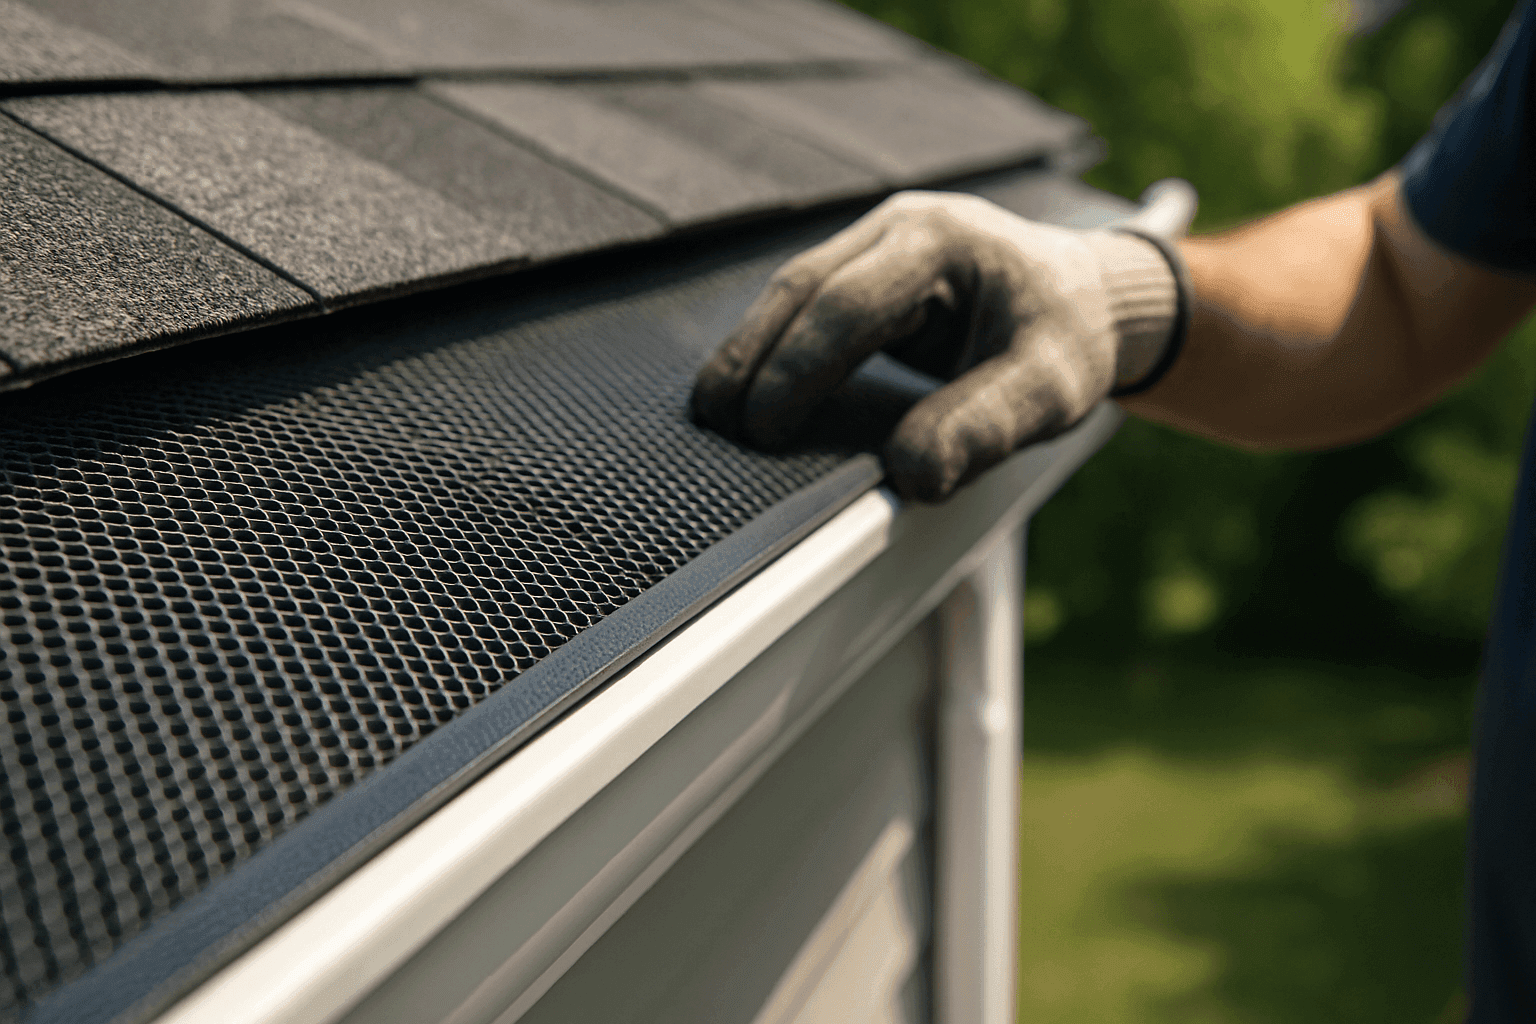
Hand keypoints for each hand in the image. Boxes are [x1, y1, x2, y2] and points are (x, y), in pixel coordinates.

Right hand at [692, 190, 1180, 500]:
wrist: (1089, 295)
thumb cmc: (1069, 334)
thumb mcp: (1052, 387)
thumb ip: (986, 426)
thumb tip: (913, 475)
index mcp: (944, 239)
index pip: (849, 303)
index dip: (798, 368)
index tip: (765, 428)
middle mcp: (901, 225)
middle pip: (802, 286)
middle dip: (753, 356)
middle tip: (716, 420)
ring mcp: (878, 239)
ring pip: (792, 289)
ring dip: (751, 350)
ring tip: (714, 409)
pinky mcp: (867, 265)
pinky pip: (807, 301)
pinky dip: (774, 344)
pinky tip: (749, 386)